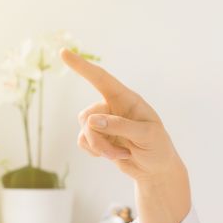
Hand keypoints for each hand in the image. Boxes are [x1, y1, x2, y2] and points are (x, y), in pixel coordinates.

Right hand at [61, 49, 191, 222]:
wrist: (156, 170)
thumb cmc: (158, 148)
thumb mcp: (146, 135)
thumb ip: (120, 126)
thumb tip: (91, 120)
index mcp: (127, 99)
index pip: (101, 79)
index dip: (82, 66)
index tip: (64, 52)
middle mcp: (113, 107)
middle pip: (87, 116)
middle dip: (97, 138)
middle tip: (117, 153)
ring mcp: (104, 122)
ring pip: (84, 131)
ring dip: (99, 147)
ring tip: (121, 155)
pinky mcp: (99, 137)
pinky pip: (83, 141)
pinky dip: (95, 152)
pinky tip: (114, 156)